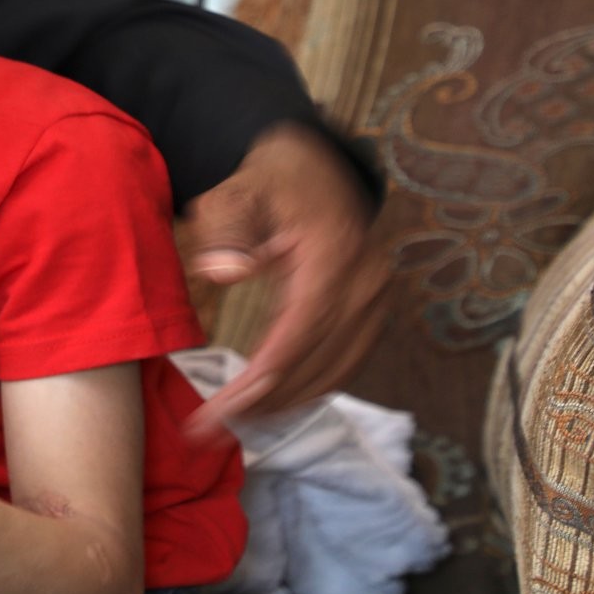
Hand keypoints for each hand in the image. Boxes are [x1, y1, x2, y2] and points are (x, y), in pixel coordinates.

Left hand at [180, 121, 384, 435]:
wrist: (312, 164)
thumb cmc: (265, 180)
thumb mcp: (233, 192)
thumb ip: (225, 230)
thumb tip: (225, 273)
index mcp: (334, 253)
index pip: (300, 330)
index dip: (263, 377)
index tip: (224, 409)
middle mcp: (366, 281)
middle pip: (321, 358)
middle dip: (269, 401)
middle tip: (216, 429)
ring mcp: (377, 297)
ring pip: (339, 367)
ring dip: (291, 402)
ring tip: (240, 424)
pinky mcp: (375, 308)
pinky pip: (349, 359)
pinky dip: (314, 386)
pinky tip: (277, 404)